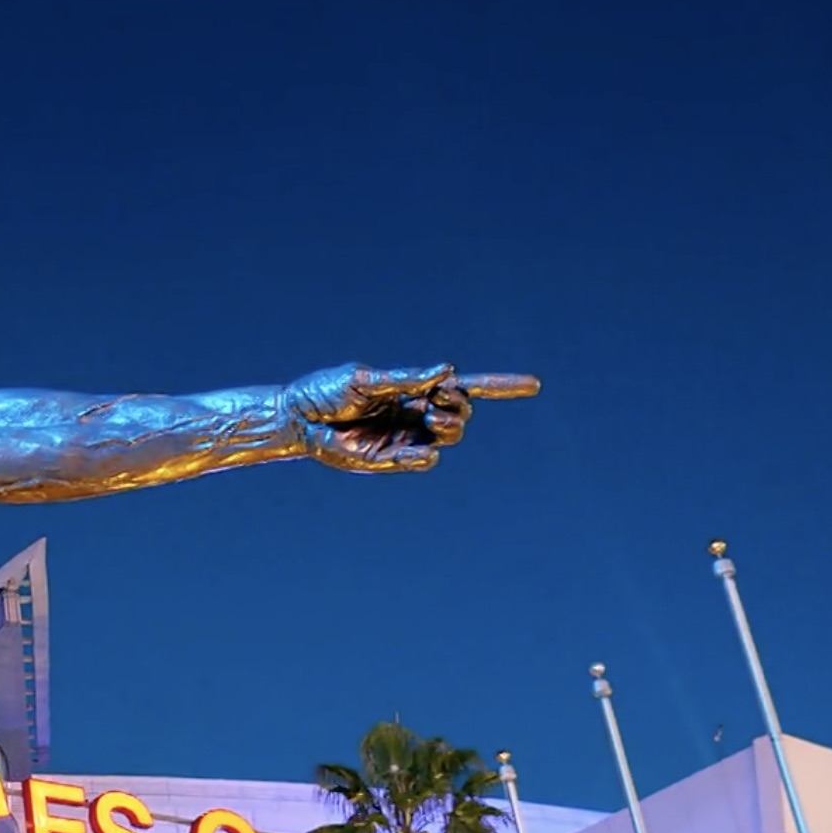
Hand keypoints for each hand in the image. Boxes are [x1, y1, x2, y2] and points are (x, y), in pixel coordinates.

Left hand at [281, 364, 537, 472]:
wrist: (298, 419)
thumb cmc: (326, 392)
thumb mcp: (364, 379)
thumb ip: (404, 379)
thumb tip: (445, 370)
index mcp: (413, 387)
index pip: (464, 387)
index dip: (499, 386)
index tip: (533, 385)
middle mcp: (414, 412)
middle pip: (462, 412)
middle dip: (460, 406)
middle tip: (438, 402)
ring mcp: (405, 436)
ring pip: (448, 438)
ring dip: (449, 427)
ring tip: (431, 419)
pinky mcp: (391, 459)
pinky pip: (422, 461)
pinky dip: (424, 455)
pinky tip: (415, 450)